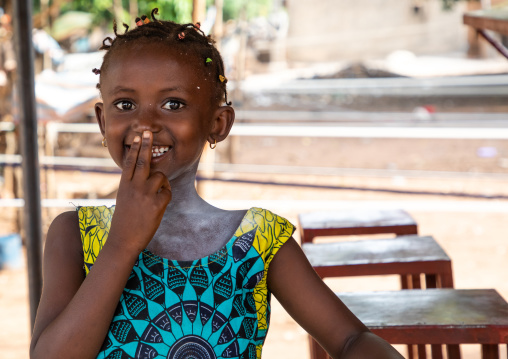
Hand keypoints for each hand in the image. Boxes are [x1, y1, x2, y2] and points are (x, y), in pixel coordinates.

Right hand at [109, 130, 171, 253]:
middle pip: (143, 161)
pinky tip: (160, 203)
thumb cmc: (124, 221)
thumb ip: (131, 185)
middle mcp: (134, 187)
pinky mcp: (157, 204)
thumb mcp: (124, 199)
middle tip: (149, 132)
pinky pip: (167, 191)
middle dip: (147, 145)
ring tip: (157, 193)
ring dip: (162, 181)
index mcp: (124, 185)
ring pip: (160, 176)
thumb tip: (142, 174)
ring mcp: (146, 194)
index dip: (135, 148)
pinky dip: (166, 195)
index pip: (130, 162)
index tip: (138, 136)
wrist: (123, 240)